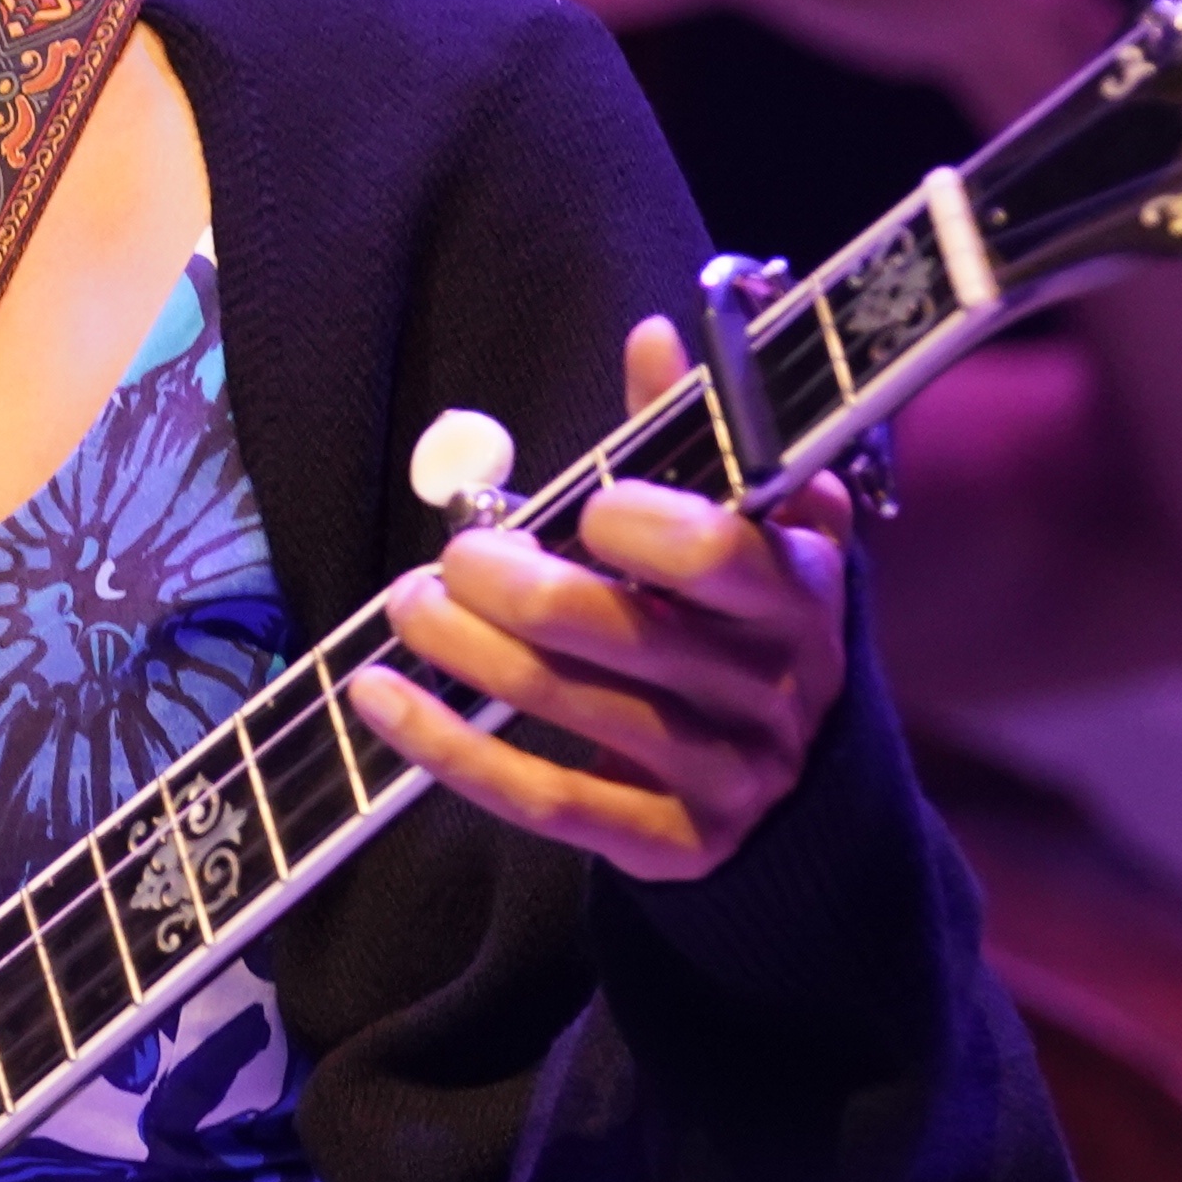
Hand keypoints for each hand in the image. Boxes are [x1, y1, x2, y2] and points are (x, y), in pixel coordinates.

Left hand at [348, 317, 854, 879]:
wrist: (799, 795)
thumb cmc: (747, 630)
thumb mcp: (749, 535)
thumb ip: (698, 444)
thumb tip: (657, 336)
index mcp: (799, 592)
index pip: (722, 555)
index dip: (641, 525)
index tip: (583, 505)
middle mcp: (773, 688)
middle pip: (630, 634)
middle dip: (519, 587)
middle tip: (452, 558)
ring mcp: (723, 775)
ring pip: (576, 708)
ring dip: (467, 653)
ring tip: (406, 606)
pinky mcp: (667, 845)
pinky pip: (542, 799)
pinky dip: (448, 745)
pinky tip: (381, 698)